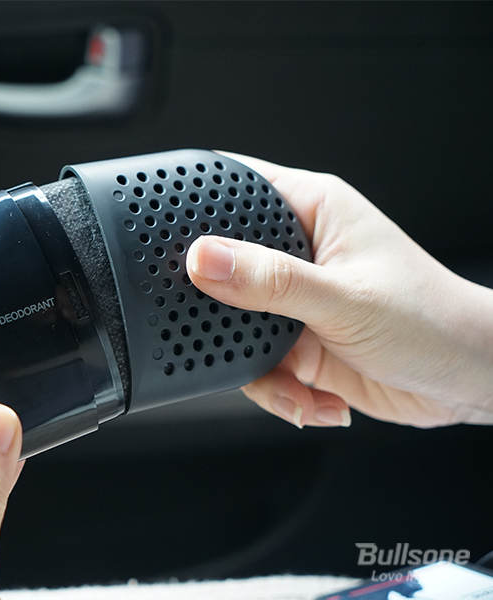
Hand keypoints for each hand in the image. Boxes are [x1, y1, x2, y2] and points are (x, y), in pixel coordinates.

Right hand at [186, 153, 492, 427]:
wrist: (470, 381)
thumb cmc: (433, 320)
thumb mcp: (343, 298)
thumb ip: (269, 281)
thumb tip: (204, 259)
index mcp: (312, 210)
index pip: (236, 187)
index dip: (195, 205)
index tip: (167, 239)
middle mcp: (298, 253)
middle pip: (222, 264)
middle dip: (216, 305)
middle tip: (228, 326)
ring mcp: (294, 302)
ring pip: (231, 325)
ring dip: (252, 365)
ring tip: (292, 380)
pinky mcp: (296, 345)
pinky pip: (254, 367)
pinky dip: (275, 393)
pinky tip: (316, 399)